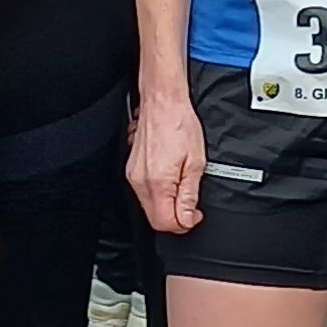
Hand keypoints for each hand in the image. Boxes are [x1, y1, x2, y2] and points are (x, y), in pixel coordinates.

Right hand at [129, 80, 207, 233]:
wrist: (162, 102)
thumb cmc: (179, 124)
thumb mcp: (196, 162)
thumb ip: (190, 194)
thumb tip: (187, 218)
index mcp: (158, 182)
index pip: (166, 223)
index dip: (184, 224)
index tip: (195, 215)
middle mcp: (140, 181)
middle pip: (155, 219)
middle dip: (175, 218)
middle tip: (191, 206)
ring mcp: (132, 175)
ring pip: (149, 208)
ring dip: (167, 206)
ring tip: (183, 188)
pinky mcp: (131, 170)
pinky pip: (144, 193)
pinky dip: (159, 195)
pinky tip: (171, 181)